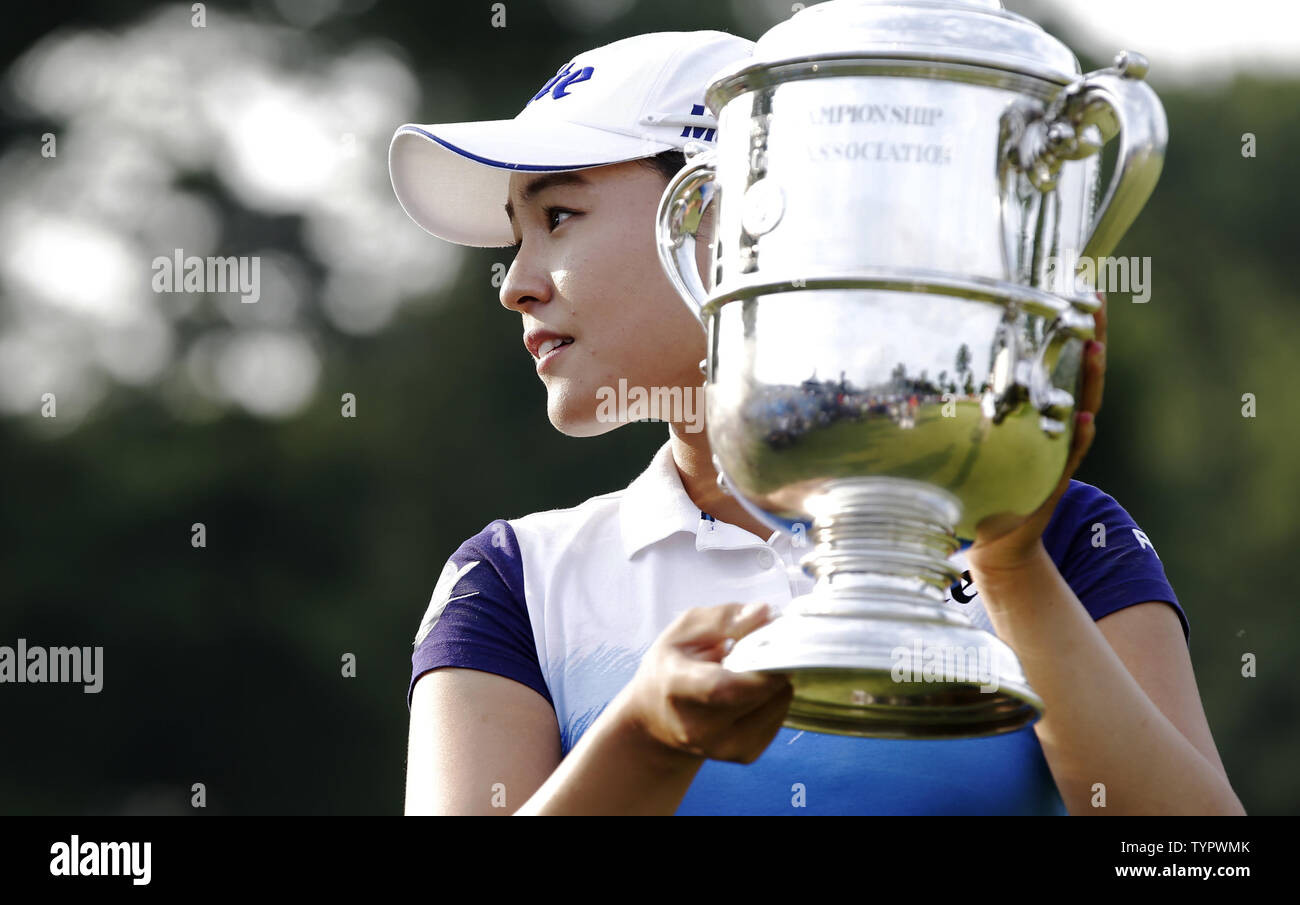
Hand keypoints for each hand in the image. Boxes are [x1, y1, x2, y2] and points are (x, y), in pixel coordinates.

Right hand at [618, 602, 793, 765]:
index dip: (755, 669)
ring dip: (778, 681)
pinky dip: (777, 699)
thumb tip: (765, 613)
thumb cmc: (671, 666)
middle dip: (774, 665)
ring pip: (775, 707)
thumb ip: (724, 618)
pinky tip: (758, 688)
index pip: (720, 688)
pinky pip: (778, 721)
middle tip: (772, 645)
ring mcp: (722, 747)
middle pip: (754, 697)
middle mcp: (697, 727)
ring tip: (759, 667)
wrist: (656, 720)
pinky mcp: (744, 755)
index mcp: (676, 686)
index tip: (775, 644)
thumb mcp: (685, 631)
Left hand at [967, 290, 1107, 573]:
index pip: (1060, 359)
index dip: (1071, 325)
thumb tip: (922, 355)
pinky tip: (1085, 422)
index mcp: (1041, 408)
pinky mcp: (1054, 478)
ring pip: (1082, 408)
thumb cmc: (982, 479)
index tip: (1079, 287)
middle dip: (1093, 338)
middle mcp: (1057, 423)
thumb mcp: (974, 434)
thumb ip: (964, 402)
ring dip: (1090, 380)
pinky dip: (1079, 439)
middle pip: (1080, 374)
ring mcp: (1060, 449)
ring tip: (1095, 349)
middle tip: (1098, 303)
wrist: (996, 535)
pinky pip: (1071, 455)